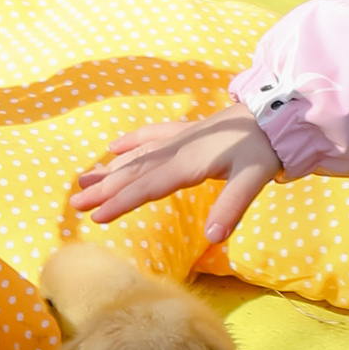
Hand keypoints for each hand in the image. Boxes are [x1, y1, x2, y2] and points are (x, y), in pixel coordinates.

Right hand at [69, 109, 277, 249]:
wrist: (274, 113)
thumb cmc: (264, 148)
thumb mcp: (254, 178)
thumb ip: (232, 207)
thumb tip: (214, 237)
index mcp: (189, 163)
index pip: (147, 187)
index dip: (121, 202)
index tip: (96, 217)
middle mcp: (176, 149)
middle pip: (133, 172)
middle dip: (103, 188)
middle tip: (74, 203)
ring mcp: (178, 137)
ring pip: (136, 155)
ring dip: (109, 169)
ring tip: (83, 180)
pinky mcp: (185, 131)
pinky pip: (149, 136)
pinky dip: (130, 142)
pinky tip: (113, 147)